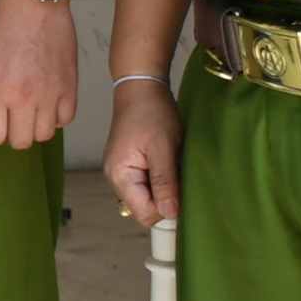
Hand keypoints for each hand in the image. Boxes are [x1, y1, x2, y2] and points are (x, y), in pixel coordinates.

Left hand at [0, 0, 77, 149]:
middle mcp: (24, 97)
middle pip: (20, 142)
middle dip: (11, 132)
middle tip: (9, 114)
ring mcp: (50, 93)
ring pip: (44, 135)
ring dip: (34, 126)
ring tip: (28, 108)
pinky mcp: (70, 85)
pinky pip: (66, 119)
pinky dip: (56, 116)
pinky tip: (46, 102)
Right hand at [99, 78, 182, 226]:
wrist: (142, 87)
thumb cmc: (151, 111)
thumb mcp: (163, 148)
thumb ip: (165, 182)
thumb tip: (170, 213)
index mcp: (120, 175)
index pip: (144, 213)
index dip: (167, 209)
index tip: (184, 193)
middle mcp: (116, 177)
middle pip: (145, 208)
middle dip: (166, 197)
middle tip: (178, 173)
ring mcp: (122, 172)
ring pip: (149, 197)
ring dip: (165, 187)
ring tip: (172, 163)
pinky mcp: (131, 166)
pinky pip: (148, 184)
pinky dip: (162, 178)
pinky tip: (168, 161)